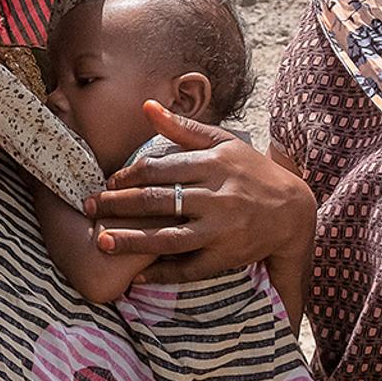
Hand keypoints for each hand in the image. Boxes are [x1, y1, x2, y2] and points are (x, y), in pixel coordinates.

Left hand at [85, 103, 314, 316]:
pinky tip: (136, 273)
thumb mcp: (223, 143)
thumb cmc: (251, 172)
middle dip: (118, 204)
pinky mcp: (226, 256)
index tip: (108, 181)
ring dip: (132, 240)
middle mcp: (216, 196)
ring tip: (102, 240)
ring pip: (168, 236)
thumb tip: (147, 106)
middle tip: (89, 207)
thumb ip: (183, 128)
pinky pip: (188, 268)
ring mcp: (221, 229)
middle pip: (158, 201)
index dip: (129, 176)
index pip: (160, 169)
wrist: (292, 211)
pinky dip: (162, 271)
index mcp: (213, 165)